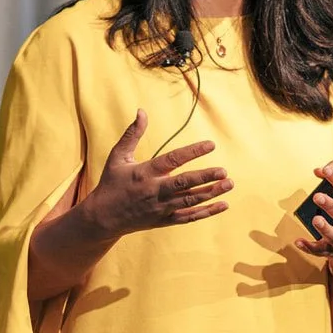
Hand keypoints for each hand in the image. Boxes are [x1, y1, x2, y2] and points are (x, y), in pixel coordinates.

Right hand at [82, 110, 232, 238]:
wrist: (103, 217)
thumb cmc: (111, 183)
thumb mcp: (118, 156)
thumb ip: (132, 134)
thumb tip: (141, 111)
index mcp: (145, 172)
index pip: (172, 159)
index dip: (192, 152)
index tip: (211, 144)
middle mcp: (155, 191)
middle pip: (184, 183)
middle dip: (205, 177)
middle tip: (225, 171)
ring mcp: (161, 208)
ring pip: (190, 201)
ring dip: (211, 193)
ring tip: (229, 184)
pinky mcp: (164, 221)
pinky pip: (189, 217)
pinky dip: (207, 212)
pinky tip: (223, 205)